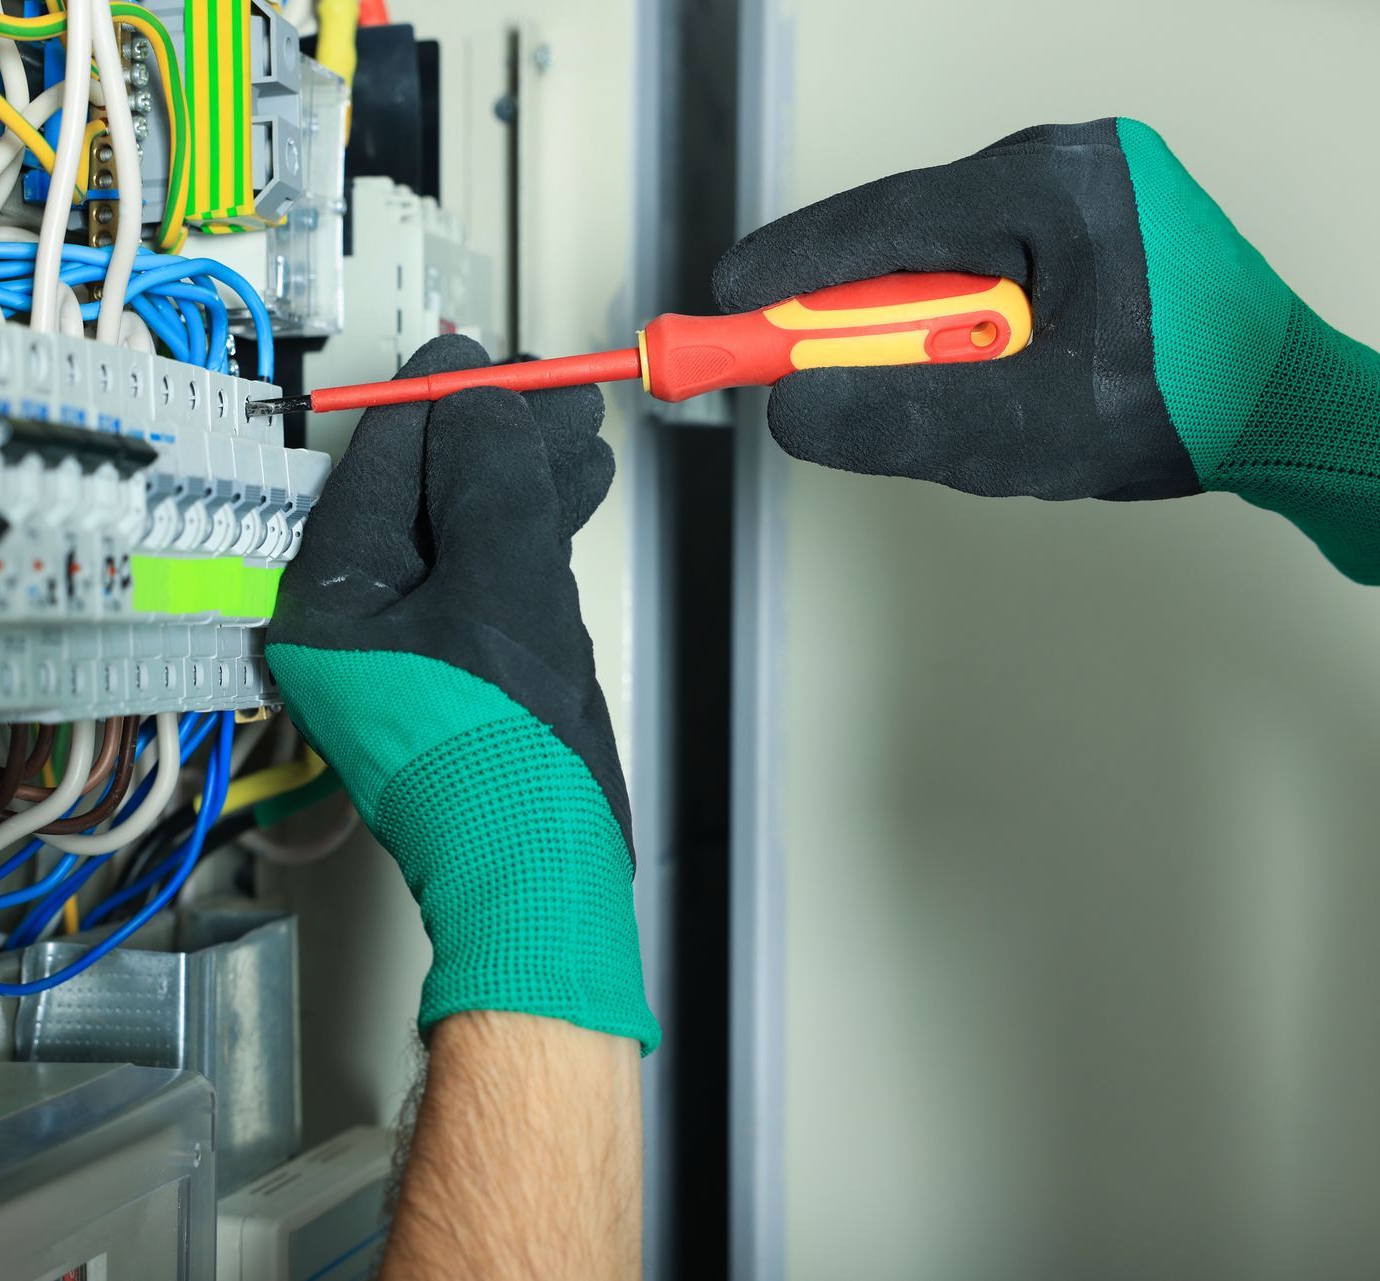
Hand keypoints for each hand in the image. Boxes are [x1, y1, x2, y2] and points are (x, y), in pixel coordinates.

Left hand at [266, 334, 658, 1053]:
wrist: (539, 868)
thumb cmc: (504, 748)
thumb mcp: (500, 583)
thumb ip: (486, 479)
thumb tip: (476, 397)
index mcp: (326, 597)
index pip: (376, 464)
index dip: (438, 401)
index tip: (479, 354)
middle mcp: (351, 618)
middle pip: (420, 491)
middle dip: (492, 437)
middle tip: (553, 390)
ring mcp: (405, 645)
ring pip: (462, 528)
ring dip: (521, 477)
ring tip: (580, 433)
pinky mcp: (456, 668)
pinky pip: (484, 572)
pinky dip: (528, 530)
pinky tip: (572, 490)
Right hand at [714, 117, 1379, 581]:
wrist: (1288, 410)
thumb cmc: (1192, 408)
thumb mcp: (1027, 432)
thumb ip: (899, 419)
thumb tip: (788, 407)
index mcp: (1058, 187)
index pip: (886, 220)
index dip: (792, 269)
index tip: (724, 306)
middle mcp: (1063, 162)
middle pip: (900, 235)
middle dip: (849, 313)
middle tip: (795, 374)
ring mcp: (1073, 181)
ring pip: (932, 252)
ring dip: (909, 326)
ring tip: (946, 394)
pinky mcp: (1076, 211)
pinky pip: (971, 260)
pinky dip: (947, 320)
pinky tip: (976, 368)